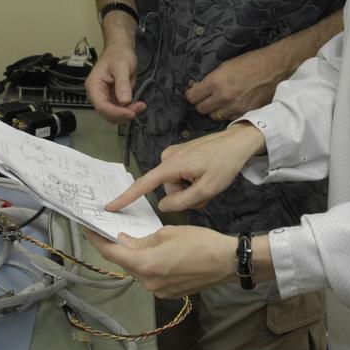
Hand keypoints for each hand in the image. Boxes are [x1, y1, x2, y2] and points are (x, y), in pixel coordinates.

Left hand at [84, 226, 233, 297]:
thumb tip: (125, 241)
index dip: (97, 241)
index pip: (112, 253)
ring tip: (137, 241)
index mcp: (145, 264)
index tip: (88, 229)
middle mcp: (148, 282)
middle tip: (112, 231)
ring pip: (138, 271)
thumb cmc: (199, 242)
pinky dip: (148, 266)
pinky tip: (156, 254)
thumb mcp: (166, 233)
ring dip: (135, 257)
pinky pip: (151, 278)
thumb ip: (142, 240)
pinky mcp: (169, 293)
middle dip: (117, 248)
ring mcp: (159, 291)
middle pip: (125, 263)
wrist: (226, 262)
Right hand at [85, 44, 145, 123]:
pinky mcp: (113, 99)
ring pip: (113, 115)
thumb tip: (124, 101)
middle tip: (138, 108)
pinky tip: (138, 105)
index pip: (101, 106)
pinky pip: (119, 110)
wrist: (121, 49)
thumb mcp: (122, 66)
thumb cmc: (118, 54)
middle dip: (123, 114)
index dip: (116, 112)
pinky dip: (129, 110)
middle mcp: (97, 94)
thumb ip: (122, 84)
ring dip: (127, 114)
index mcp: (94, 85)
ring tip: (140, 106)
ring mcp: (105, 97)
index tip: (130, 113)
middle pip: (107, 113)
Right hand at [105, 123, 265, 212]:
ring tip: (209, 182)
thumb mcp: (207, 189)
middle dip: (185, 196)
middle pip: (168, 189)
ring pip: (176, 184)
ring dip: (191, 189)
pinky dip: (192, 181)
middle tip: (206, 192)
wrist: (238, 142)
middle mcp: (168, 158)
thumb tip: (162, 206)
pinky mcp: (182, 154)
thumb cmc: (224, 164)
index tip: (110, 207)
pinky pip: (181, 176)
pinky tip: (206, 175)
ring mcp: (174, 155)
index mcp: (171, 166)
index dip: (126, 197)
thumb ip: (182, 202)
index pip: (143, 184)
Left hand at [185, 47, 282, 122]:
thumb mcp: (225, 66)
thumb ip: (211, 79)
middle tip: (207, 98)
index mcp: (216, 82)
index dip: (192, 94)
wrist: (274, 68)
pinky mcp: (246, 113)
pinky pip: (229, 118)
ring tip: (222, 102)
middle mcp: (223, 97)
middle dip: (202, 103)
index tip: (194, 93)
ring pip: (214, 116)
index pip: (192, 97)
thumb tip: (198, 88)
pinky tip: (233, 105)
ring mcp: (235, 107)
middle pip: (201, 109)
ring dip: (215, 110)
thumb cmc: (250, 62)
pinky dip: (229, 113)